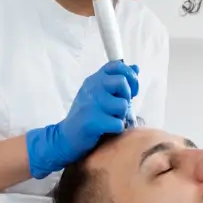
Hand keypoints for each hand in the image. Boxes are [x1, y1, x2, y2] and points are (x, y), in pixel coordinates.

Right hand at [24, 60, 139, 177]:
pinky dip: (117, 128)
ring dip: (121, 115)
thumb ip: (118, 82)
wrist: (67, 136)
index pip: (116, 66)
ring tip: (110, 119)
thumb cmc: (88, 115)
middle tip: (118, 108)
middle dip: (127, 97)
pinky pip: (118, 123)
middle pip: (122, 82)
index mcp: (95, 79)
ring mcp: (90, 104)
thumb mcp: (101, 94)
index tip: (130, 90)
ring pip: (122, 105)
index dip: (129, 76)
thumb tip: (135, 68)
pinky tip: (107, 129)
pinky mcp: (91, 121)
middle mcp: (92, 88)